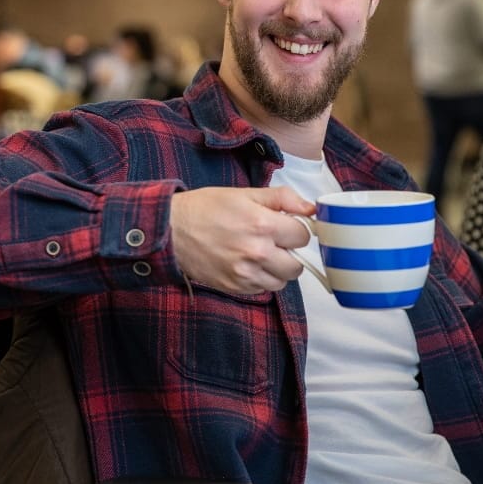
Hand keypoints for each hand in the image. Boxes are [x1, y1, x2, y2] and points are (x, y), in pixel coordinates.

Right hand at [169, 186, 314, 294]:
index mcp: (262, 224)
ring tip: (260, 255)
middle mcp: (256, 252)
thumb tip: (311, 208)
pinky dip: (260, 279)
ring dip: (277, 270)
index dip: (295, 230)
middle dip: (290, 254)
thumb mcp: (245, 193)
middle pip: (296, 266)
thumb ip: (282, 198)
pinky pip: (262, 290)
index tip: (284, 227)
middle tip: (274, 243)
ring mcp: (245, 273)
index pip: (303, 237)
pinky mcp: (234, 287)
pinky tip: (246, 264)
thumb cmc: (206, 208)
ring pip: (281, 281)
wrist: (171, 230)